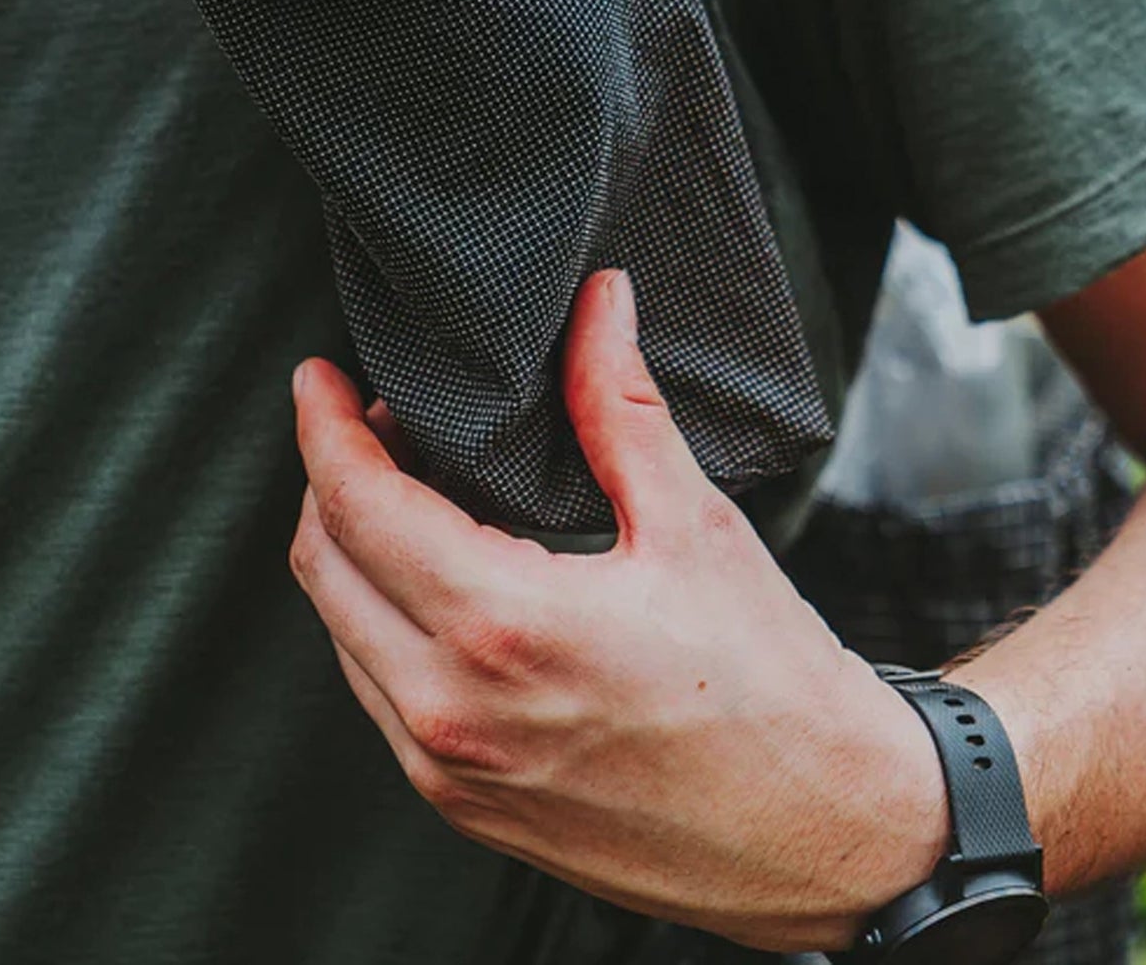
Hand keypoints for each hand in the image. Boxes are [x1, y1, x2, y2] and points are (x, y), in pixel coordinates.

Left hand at [289, 270, 950, 952]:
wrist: (828, 840)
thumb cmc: (775, 689)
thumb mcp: (694, 525)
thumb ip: (619, 406)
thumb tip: (596, 304)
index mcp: (502, 627)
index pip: (357, 504)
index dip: (324, 427)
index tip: (318, 379)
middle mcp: (453, 708)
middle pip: (325, 563)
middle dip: (331, 476)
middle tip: (378, 421)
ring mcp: (449, 769)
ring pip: (339, 630)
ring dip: (351, 550)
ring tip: (408, 488)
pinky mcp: (463, 805)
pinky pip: (375, 691)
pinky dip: (377, 619)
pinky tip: (431, 578)